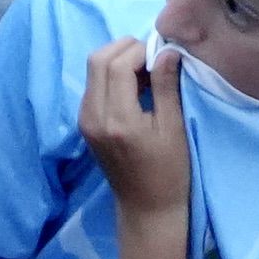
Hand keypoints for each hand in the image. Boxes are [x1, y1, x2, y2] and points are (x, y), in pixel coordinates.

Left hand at [76, 38, 195, 225]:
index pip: (117, 64)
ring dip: (118, 60)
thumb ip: (167, 86)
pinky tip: (135, 86)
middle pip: (97, 60)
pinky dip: (111, 75)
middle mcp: (93, 116)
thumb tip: (167, 50)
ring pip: (92, 70)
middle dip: (126, 49)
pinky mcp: (85, 124)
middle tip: (153, 58)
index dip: (140, 50)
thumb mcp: (174, 128)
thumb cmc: (168, 172)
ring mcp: (85, 120)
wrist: (146, 209)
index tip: (163, 55)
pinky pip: (93, 85)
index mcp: (117, 119)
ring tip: (147, 72)